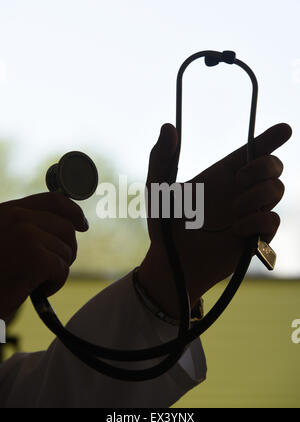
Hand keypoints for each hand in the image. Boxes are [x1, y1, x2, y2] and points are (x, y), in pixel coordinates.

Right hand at [0, 193, 87, 319]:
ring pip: (66, 249)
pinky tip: (35, 290)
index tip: (83, 225)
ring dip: (57, 270)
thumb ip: (30, 225)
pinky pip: (62, 268)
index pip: (53, 200)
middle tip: (52, 268)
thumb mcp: (7, 240)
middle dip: (67, 250)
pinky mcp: (33, 256)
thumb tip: (72, 223)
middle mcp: (15, 216)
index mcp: (7, 211)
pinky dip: (54, 284)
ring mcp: (24, 234)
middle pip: (66, 228)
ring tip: (35, 280)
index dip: (74, 211)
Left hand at [139, 123, 291, 317]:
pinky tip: (235, 230)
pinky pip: (272, 220)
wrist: (171, 261)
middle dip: (264, 166)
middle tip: (239, 179)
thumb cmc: (163, 224)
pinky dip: (257, 220)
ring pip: (277, 190)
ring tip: (231, 211)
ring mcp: (249, 214)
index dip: (270, 139)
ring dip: (256, 195)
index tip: (285, 129)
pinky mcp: (254, 237)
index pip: (253, 151)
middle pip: (274, 167)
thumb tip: (168, 126)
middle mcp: (240, 191)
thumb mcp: (158, 188)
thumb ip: (161, 157)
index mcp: (222, 175)